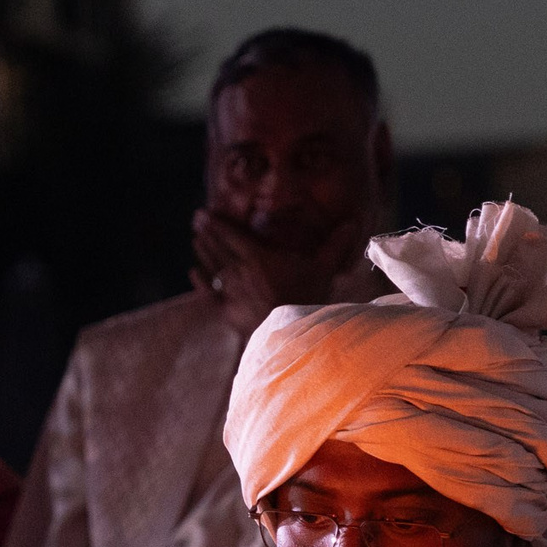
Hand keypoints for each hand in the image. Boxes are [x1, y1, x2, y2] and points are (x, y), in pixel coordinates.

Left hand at [191, 209, 372, 341]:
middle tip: (197, 219)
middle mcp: (239, 272)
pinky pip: (209, 293)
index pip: (232, 236)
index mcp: (259, 258)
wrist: (292, 334)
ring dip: (202, 252)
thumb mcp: (324, 269)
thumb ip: (335, 244)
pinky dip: (201, 282)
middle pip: (218, 249)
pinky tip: (194, 272)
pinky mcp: (227, 312)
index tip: (205, 213)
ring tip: (195, 239)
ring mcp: (231, 292)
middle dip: (206, 232)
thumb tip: (353, 222)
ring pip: (212, 267)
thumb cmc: (309, 298)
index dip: (217, 223)